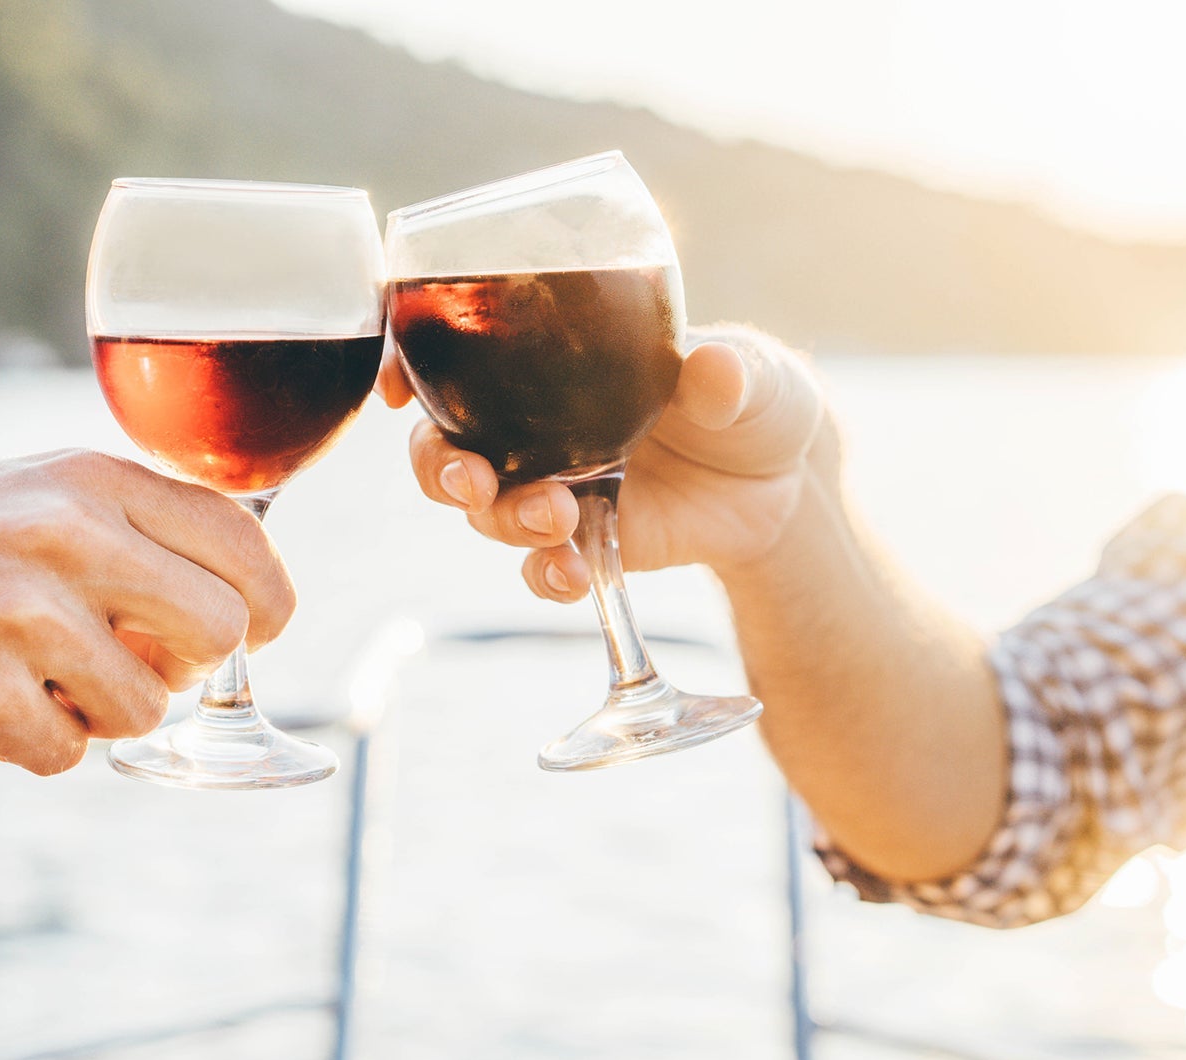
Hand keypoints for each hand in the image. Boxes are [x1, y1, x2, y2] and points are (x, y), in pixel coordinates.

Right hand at [0, 451, 293, 772]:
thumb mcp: (38, 493)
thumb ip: (139, 534)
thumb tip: (247, 609)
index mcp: (91, 479)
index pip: (243, 540)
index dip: (269, 600)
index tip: (259, 628)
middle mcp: (68, 536)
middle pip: (223, 632)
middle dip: (192, 663)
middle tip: (137, 659)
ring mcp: (25, 617)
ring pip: (151, 707)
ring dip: (106, 710)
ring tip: (40, 674)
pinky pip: (72, 754)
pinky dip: (41, 743)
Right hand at [384, 325, 822, 599]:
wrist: (786, 485)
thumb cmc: (757, 401)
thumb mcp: (755, 376)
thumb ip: (731, 374)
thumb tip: (715, 371)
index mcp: (555, 366)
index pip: (460, 358)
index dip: (410, 366)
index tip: (399, 386)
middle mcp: (536, 428)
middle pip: (446, 446)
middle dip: (441, 467)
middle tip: (473, 480)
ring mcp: (555, 488)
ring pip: (487, 509)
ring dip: (503, 518)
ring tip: (553, 518)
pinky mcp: (586, 544)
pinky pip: (540, 568)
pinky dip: (545, 575)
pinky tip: (572, 574)